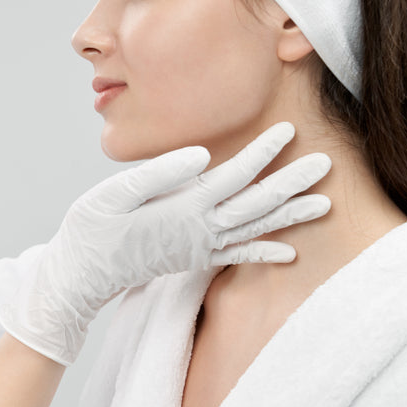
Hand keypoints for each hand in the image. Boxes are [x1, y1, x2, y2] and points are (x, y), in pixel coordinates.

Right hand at [0, 122, 330, 364]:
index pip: (235, 176)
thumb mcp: (115, 192)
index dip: (263, 152)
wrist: (80, 276)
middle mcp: (199, 231)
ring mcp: (199, 248)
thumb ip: (160, 173)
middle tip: (326, 163)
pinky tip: (290, 252)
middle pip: (257, 204)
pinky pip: (238, 255)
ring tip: (324, 204)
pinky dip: (265, 251)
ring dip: (290, 216)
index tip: (288, 129)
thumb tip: (204, 154)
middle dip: (292, 183)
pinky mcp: (193, 259)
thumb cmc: (91, 229)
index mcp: (183, 209)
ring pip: (256, 229)